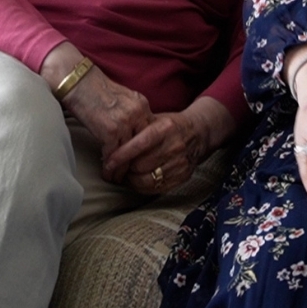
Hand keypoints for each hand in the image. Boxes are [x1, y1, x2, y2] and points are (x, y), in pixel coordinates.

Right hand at [40, 42, 151, 168]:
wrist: (77, 82)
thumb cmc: (95, 90)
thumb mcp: (122, 98)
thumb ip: (132, 113)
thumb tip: (136, 132)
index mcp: (142, 103)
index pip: (151, 131)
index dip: (146, 147)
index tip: (141, 159)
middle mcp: (137, 112)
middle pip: (144, 143)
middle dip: (138, 160)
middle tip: (133, 174)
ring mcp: (125, 121)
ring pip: (130, 152)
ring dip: (123, 167)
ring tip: (118, 178)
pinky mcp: (111, 130)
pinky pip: (114, 154)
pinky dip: (110, 165)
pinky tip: (106, 171)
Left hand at [102, 97, 236, 193]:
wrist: (199, 132)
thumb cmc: (170, 125)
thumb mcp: (155, 119)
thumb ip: (136, 128)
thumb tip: (110, 140)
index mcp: (166, 127)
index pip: (138, 145)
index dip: (120, 156)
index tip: (107, 163)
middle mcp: (174, 145)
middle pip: (140, 165)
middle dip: (124, 169)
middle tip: (113, 170)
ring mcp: (180, 162)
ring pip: (146, 180)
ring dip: (131, 180)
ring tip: (124, 175)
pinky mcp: (183, 175)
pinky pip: (156, 188)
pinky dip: (142, 187)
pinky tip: (136, 180)